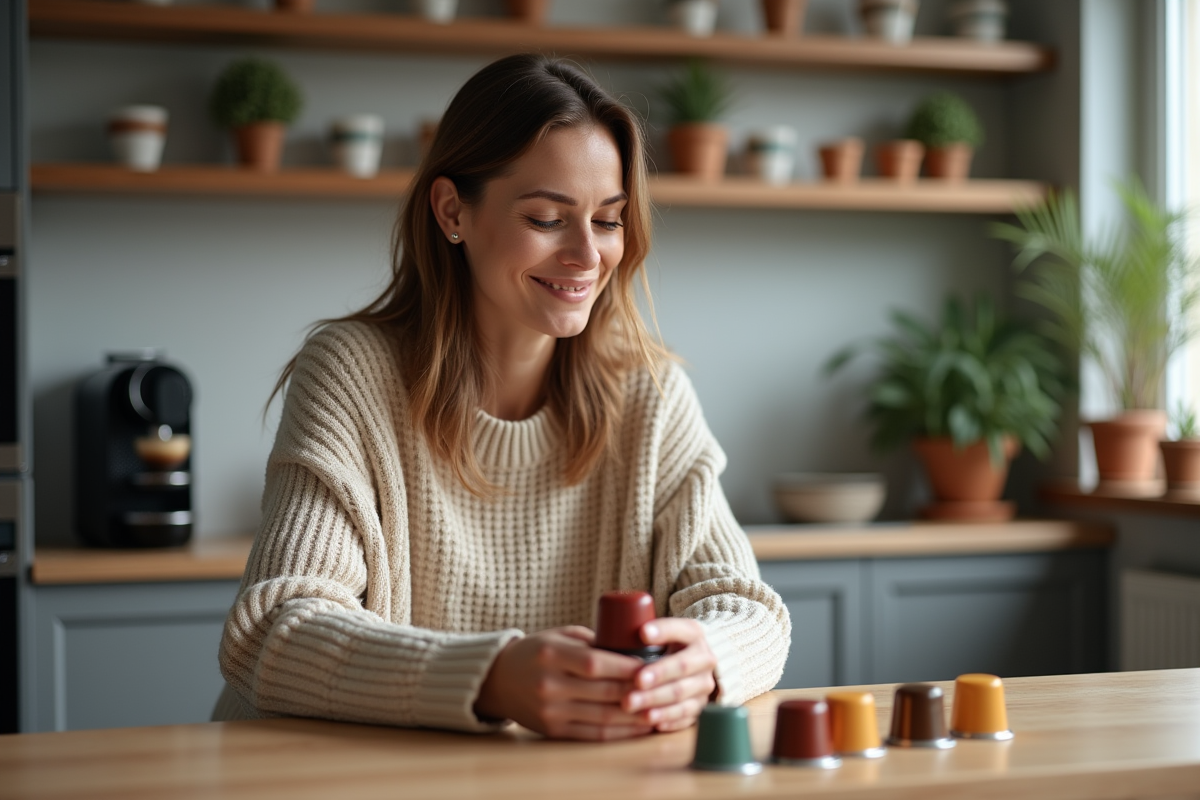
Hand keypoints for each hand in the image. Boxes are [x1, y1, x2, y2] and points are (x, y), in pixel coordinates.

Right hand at [474, 626, 652, 740]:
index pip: (596, 663)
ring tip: (659, 710)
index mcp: (550, 654)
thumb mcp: (560, 636)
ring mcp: (550, 711)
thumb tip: (634, 649)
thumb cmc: (536, 652)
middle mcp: (549, 684)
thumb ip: (593, 642)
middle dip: (637, 692)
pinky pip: (593, 735)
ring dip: (635, 717)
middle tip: (663, 688)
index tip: (652, 665)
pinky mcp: (553, 731)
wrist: (498, 680)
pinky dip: (620, 733)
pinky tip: (638, 727)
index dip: (627, 667)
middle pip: (603, 692)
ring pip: (602, 717)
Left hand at [622, 618, 716, 732]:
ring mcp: (703, 684)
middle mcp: (704, 658)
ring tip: (632, 704)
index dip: (663, 631)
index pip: (680, 630)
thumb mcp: (657, 635)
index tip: (642, 633)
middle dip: (658, 674)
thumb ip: (639, 634)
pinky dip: (667, 718)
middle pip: (682, 666)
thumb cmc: (662, 649)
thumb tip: (602, 639)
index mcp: (693, 633)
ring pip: (681, 694)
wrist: (689, 669)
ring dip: (655, 700)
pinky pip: (685, 716)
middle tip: (636, 680)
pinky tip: (649, 720)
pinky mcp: (700, 707)